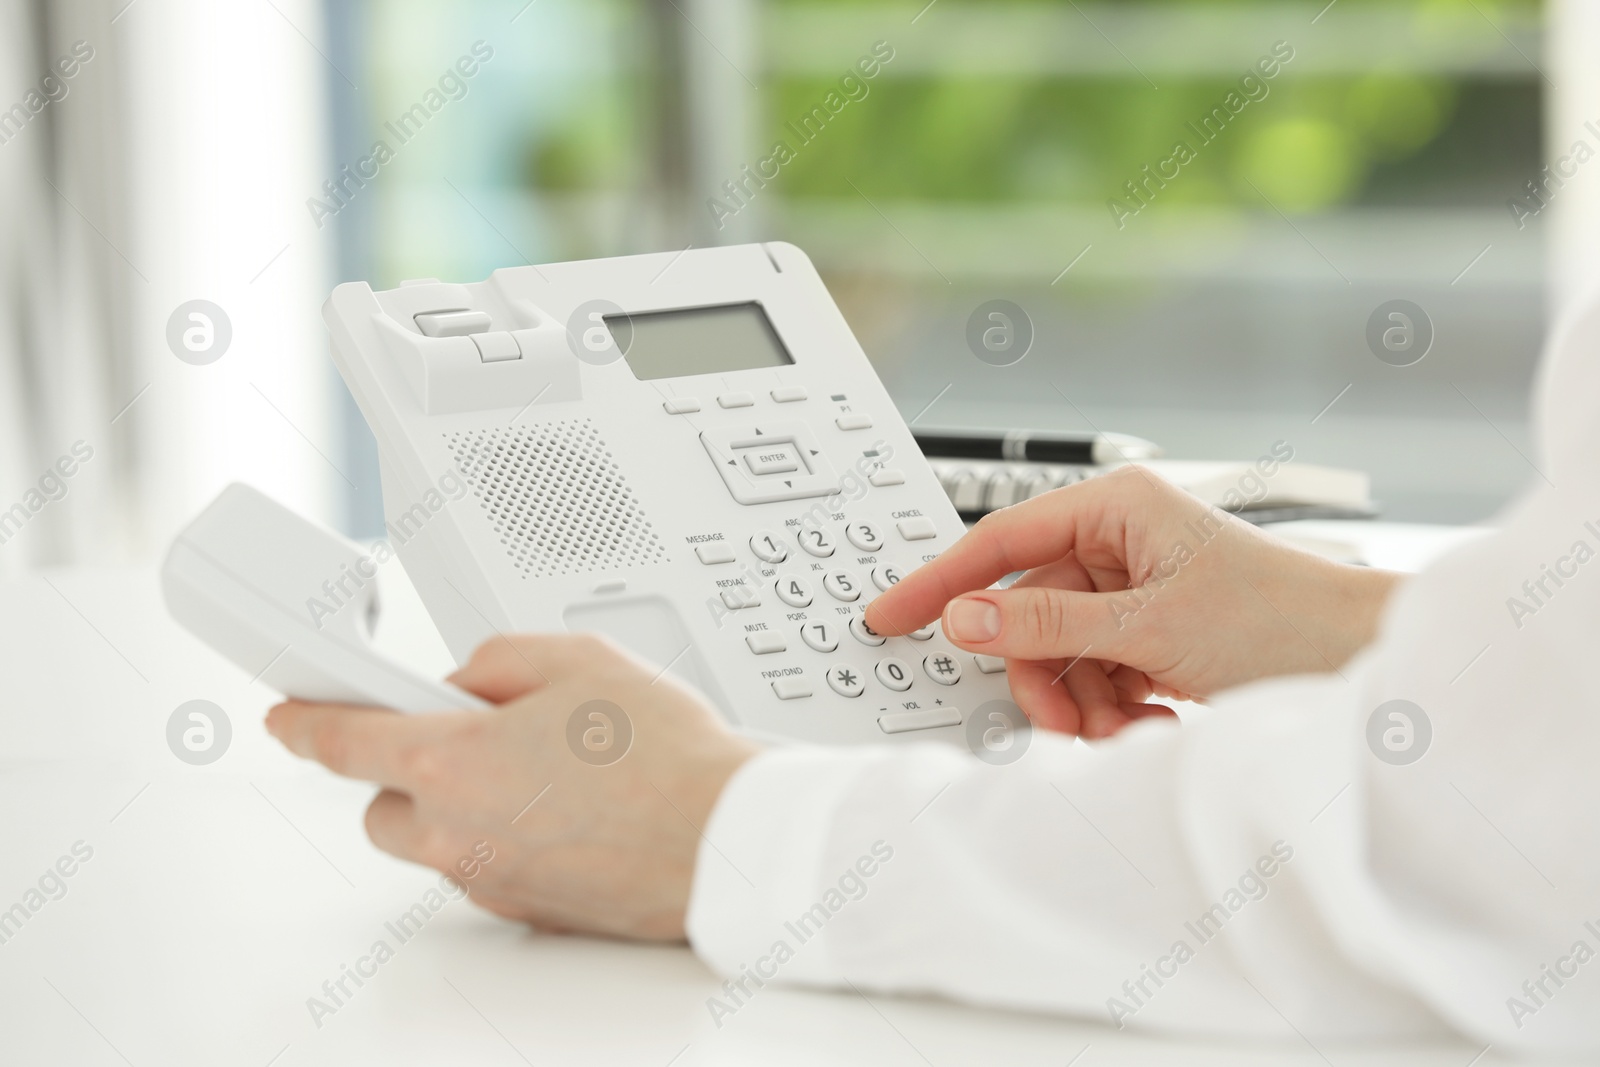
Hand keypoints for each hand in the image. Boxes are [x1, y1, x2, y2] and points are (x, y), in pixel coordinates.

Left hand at [265, 634, 757, 939]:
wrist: (725, 838)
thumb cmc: (666, 755)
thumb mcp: (578, 659)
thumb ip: (496, 660)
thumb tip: (462, 683)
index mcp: (452, 760)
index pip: (345, 740)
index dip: (306, 723)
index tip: (286, 717)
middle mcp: (458, 831)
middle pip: (382, 805)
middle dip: (410, 770)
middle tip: (473, 736)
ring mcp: (490, 879)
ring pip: (436, 842)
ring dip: (460, 807)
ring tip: (541, 773)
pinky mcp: (526, 910)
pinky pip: (487, 868)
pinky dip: (507, 840)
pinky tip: (568, 811)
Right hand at [865, 466, 1401, 737]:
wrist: (1363, 664)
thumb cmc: (1283, 620)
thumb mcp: (1148, 626)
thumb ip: (1044, 625)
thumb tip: (962, 619)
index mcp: (1116, 508)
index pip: (1000, 540)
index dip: (940, 582)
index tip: (891, 615)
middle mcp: (1120, 542)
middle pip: (1026, 611)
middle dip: (1042, 674)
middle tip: (1064, 719)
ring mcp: (1134, 590)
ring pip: (1057, 653)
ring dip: (1082, 702)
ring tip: (1128, 727)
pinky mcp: (1150, 633)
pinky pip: (1092, 672)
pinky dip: (1110, 708)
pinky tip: (1150, 722)